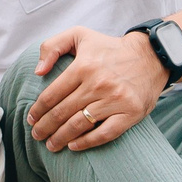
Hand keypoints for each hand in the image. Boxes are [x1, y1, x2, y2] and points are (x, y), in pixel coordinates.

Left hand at [28, 25, 166, 151]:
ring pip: (80, 125)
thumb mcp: (79, 35)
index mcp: (84, 66)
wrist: (151, 56)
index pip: (53, 94)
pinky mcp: (130, 113)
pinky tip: (74, 146)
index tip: (31, 119)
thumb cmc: (110, 48)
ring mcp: (115, 100)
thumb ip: (52, 46)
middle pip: (63, 112)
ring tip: (51, 145)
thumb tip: (38, 72)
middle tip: (37, 136)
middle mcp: (98, 84)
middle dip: (45, 127)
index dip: (38, 110)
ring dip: (61, 138)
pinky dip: (87, 142)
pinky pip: (105, 133)